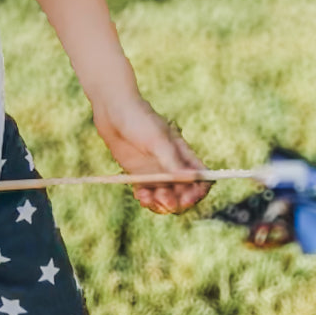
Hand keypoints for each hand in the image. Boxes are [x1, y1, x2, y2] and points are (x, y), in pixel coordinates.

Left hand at [92, 91, 210, 214]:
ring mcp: (156, 172)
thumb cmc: (139, 119)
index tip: (187, 197)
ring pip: (166, 198)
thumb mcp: (157, 139)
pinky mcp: (140, 175)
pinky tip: (139, 195)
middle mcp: (173, 167)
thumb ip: (172, 160)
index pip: (201, 179)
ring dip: (160, 203)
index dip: (198, 192)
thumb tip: (192, 178)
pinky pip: (148, 195)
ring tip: (146, 197)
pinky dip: (146, 199)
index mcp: (184, 156)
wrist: (113, 111)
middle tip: (163, 199)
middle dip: (176, 201)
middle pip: (183, 194)